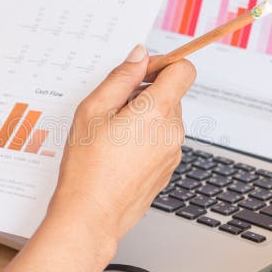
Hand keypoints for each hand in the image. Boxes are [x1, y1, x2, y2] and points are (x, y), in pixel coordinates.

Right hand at [47, 45, 195, 246]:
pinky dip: (144, 138)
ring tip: (111, 134)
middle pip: (171, 94)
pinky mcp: (167, 169)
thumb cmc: (88, 167)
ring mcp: (172, 153)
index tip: (139, 72)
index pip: (183, 70)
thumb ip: (121, 77)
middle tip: (112, 109)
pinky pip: (161, 141)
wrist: (91, 215)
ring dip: (143, 117)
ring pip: (165, 118)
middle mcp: (173, 132)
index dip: (162, 64)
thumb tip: (139, 55)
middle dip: (145, 93)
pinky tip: (118, 152)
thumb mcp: (93, 110)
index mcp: (158, 111)